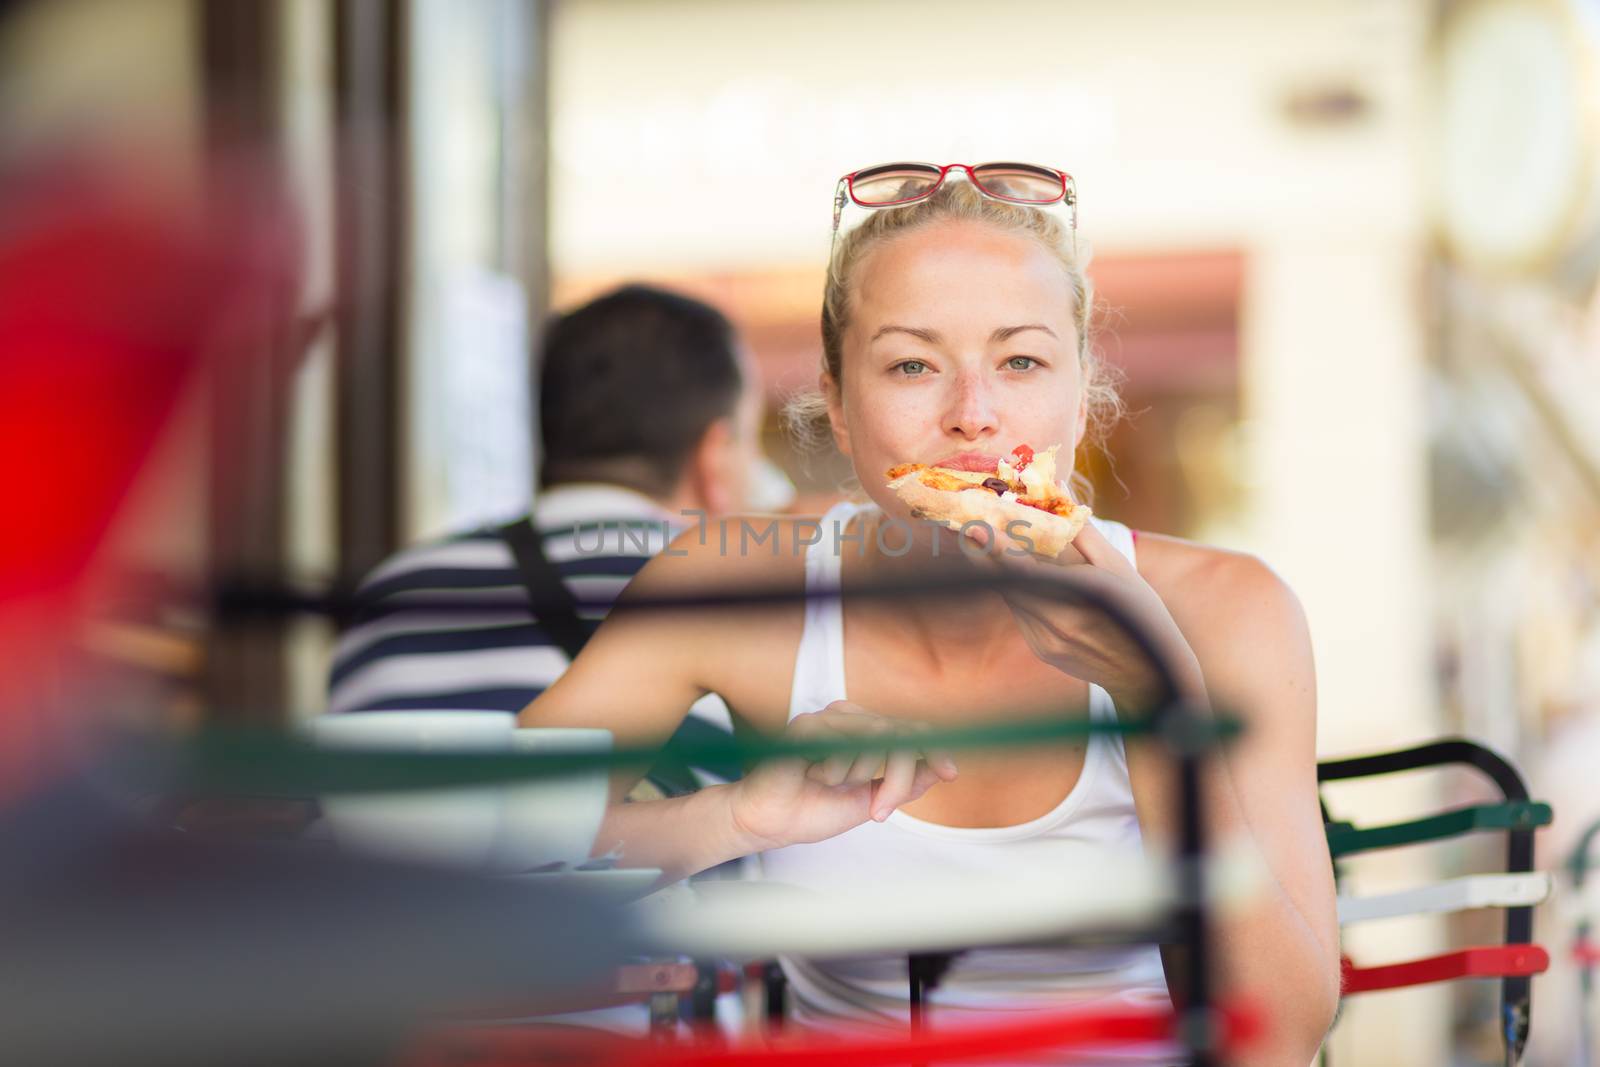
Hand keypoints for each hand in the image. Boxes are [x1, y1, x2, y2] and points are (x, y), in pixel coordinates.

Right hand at [727, 701, 958, 851]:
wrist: (772, 823)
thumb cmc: (816, 808)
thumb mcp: (872, 799)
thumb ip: (905, 782)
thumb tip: (941, 769)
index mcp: (865, 733)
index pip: (909, 731)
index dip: (933, 749)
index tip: (951, 773)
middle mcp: (849, 720)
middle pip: (898, 736)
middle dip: (896, 779)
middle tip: (881, 810)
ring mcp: (827, 719)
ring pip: (874, 739)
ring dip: (858, 776)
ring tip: (830, 786)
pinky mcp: (805, 725)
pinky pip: (840, 744)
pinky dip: (834, 772)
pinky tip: (815, 778)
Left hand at [961, 522, 1202, 709]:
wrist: (1144, 673)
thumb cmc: (1137, 612)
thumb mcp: (1118, 567)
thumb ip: (1082, 530)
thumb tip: (1059, 488)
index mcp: (1079, 596)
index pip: (1026, 570)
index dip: (997, 550)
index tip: (974, 528)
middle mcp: (1056, 621)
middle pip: (1006, 582)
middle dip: (982, 553)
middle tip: (961, 525)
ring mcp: (1044, 639)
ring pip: (1009, 595)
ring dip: (995, 570)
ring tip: (980, 540)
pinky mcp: (1040, 648)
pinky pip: (1020, 611)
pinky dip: (1015, 590)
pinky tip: (1015, 574)